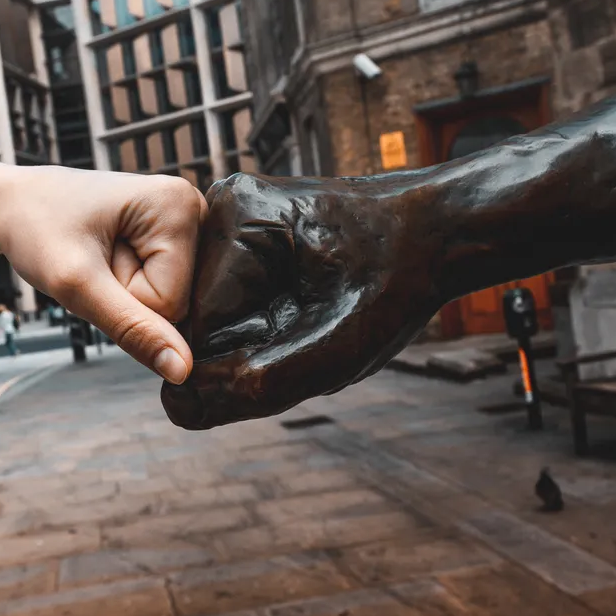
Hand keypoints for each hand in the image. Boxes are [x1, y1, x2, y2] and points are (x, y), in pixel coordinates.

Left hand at [0, 165, 207, 383]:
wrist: (15, 202)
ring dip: (128, 292)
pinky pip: (165, 290)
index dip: (124, 297)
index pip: (173, 303)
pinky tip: (112, 256)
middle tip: (95, 260)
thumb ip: (132, 328)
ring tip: (100, 255)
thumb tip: (183, 370)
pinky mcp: (177, 237)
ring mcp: (188, 224)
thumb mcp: (76, 284)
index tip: (94, 261)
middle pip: (180, 302)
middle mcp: (195, 209)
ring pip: (171, 301)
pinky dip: (131, 286)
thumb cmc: (37, 227)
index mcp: (181, 205)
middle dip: (129, 295)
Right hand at [160, 173, 443, 429]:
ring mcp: (230, 217)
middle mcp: (221, 206)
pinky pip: (230, 300)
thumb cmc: (398, 279)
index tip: (304, 354)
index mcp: (236, 217)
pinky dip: (263, 322)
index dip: (245, 363)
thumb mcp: (337, 348)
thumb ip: (255, 385)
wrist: (438, 231)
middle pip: (200, 319)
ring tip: (312, 325)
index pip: (197, 326)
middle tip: (313, 340)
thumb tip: (178, 409)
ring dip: (256, 339)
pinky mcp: (242, 233)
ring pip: (213, 314)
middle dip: (250, 348)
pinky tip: (303, 314)